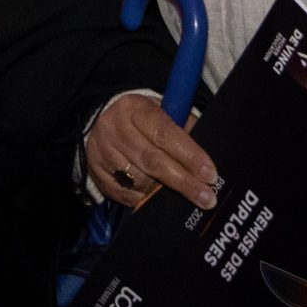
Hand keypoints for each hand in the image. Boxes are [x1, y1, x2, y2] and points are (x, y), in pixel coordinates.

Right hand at [84, 93, 219, 213]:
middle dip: (184, 182)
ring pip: (139, 180)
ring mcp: (102, 151)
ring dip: (164, 192)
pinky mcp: (96, 172)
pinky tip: (157, 198)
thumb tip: (208, 161)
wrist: (104, 122)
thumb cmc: (145, 120)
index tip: (211, 175)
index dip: (189, 155)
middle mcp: (114, 128)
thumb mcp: (164, 113)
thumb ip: (186, 129)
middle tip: (207, 198)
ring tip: (183, 198)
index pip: (165, 133)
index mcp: (135, 108)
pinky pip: (126, 194)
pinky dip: (145, 198)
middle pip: (152, 160)